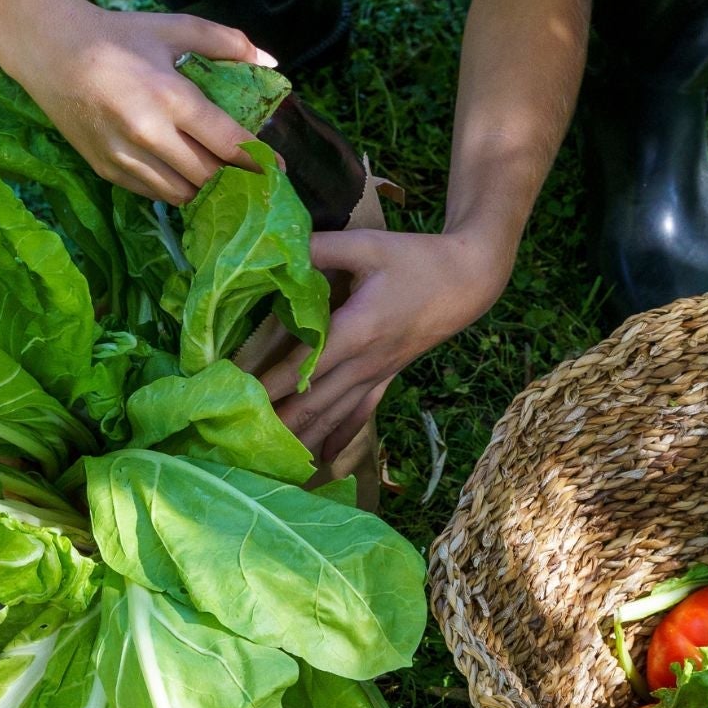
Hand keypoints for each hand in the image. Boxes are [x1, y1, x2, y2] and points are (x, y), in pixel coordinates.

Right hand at [0, 2, 275, 203]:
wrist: (51, 52)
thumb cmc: (118, 36)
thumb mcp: (175, 28)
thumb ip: (226, 43)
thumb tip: (269, 64)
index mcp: (170, 97)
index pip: (227, 142)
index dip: (258, 160)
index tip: (278, 169)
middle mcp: (149, 134)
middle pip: (208, 176)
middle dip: (235, 180)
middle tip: (252, 179)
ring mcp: (125, 157)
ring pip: (181, 194)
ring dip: (205, 190)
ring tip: (220, 180)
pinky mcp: (108, 170)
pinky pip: (153, 193)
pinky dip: (175, 189)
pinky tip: (185, 177)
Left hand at [260, 228, 512, 460]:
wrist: (467, 281)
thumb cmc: (415, 260)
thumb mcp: (366, 245)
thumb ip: (321, 247)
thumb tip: (277, 245)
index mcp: (356, 329)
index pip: (306, 364)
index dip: (272, 383)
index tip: (240, 398)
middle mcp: (364, 362)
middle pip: (315, 401)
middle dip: (279, 423)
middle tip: (244, 441)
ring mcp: (377, 375)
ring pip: (334, 415)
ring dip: (305, 438)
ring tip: (274, 462)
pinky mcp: (387, 378)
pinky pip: (361, 415)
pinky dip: (341, 437)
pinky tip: (326, 462)